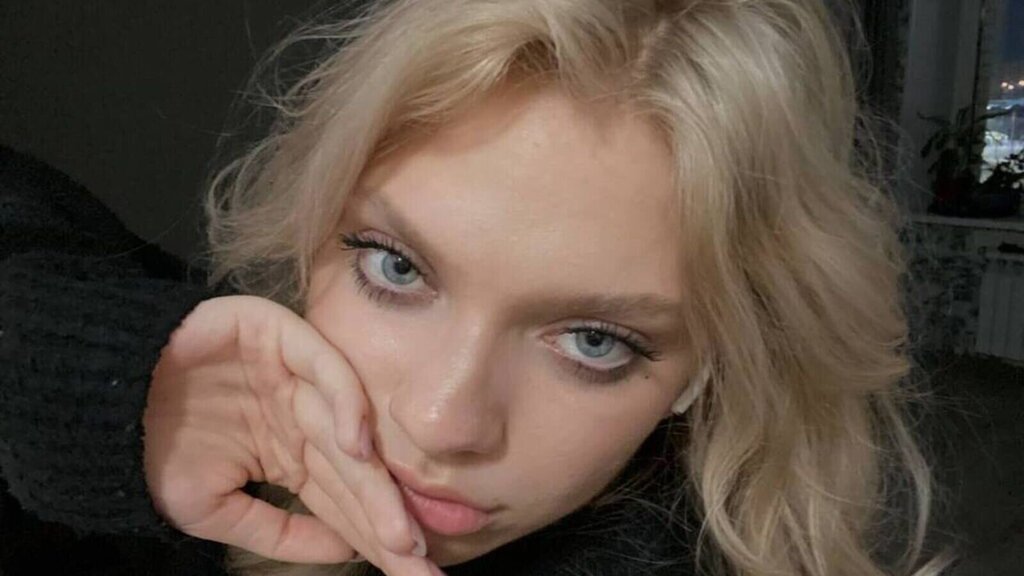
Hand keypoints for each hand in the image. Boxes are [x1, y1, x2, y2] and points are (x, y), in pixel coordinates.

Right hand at [142, 295, 441, 573]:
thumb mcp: (213, 511)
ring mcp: (297, 376)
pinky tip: (358, 447)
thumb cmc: (151, 452)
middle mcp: (304, 417)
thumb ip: (278, 530)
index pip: (344, 500)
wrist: (99, 399)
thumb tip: (343, 551)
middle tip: (419, 563)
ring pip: (346, 432)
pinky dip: (343, 403)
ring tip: (399, 531)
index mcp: (293, 454)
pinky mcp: (281, 336)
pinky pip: (324, 368)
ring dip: (374, 482)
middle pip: (355, 473)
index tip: (412, 574)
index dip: (374, 537)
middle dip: (387, 520)